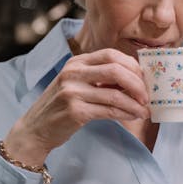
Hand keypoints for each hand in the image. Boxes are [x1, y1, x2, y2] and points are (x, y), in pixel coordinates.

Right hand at [3, 48, 149, 164]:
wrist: (35, 129)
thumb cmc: (60, 107)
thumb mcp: (76, 84)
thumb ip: (99, 79)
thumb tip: (135, 80)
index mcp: (75, 63)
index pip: (111, 55)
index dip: (132, 66)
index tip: (144, 79)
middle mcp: (72, 73)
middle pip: (116, 70)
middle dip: (137, 83)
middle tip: (147, 96)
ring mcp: (72, 92)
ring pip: (115, 94)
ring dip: (135, 104)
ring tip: (144, 111)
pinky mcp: (75, 111)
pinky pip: (109, 110)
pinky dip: (125, 113)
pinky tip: (132, 116)